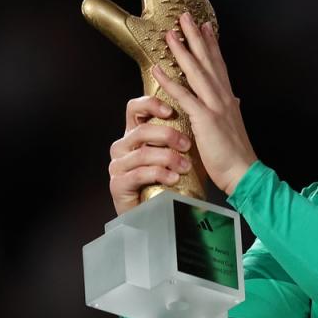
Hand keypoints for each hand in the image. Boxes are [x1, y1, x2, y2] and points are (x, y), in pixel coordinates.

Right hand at [108, 96, 194, 214]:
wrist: (158, 212)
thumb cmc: (171, 179)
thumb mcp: (176, 152)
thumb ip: (180, 133)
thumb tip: (199, 109)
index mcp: (134, 133)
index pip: (134, 108)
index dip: (150, 104)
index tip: (170, 110)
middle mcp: (122, 146)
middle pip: (142, 130)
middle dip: (168, 135)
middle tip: (188, 144)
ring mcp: (118, 165)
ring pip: (143, 153)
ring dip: (169, 158)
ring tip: (186, 166)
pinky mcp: (118, 184)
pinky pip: (139, 174)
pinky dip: (160, 174)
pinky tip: (174, 178)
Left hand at [153, 11, 257, 195]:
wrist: (244, 172)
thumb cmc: (237, 155)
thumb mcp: (234, 127)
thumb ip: (232, 111)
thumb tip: (235, 101)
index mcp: (229, 99)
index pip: (219, 66)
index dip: (211, 45)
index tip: (205, 27)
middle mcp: (223, 97)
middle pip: (208, 61)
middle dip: (196, 38)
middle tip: (186, 17)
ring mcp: (215, 106)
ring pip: (196, 72)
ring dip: (182, 51)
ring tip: (171, 34)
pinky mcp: (205, 118)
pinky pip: (184, 96)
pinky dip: (170, 81)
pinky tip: (158, 69)